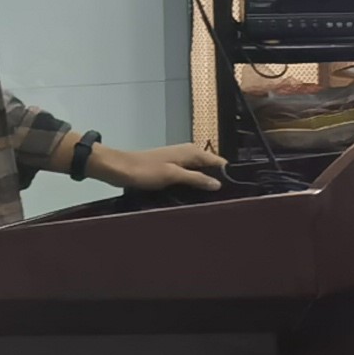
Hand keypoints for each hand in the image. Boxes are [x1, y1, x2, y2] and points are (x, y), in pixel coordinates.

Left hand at [87, 140, 225, 196]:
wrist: (118, 168)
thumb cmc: (145, 170)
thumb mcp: (173, 176)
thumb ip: (197, 179)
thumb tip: (219, 184)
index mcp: (192, 152)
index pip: (219, 162)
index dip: (227, 176)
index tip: (235, 192)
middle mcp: (188, 153)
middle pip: (211, 168)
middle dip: (216, 182)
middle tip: (223, 202)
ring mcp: (179, 161)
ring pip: (200, 173)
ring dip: (203, 185)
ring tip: (210, 202)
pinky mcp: (170, 169)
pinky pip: (189, 177)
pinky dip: (192, 186)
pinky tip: (193, 198)